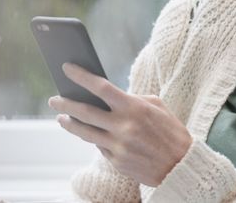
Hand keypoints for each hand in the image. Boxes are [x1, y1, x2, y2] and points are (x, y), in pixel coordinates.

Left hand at [48, 63, 191, 186]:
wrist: (182, 166)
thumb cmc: (171, 132)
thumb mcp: (157, 107)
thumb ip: (133, 99)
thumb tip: (109, 97)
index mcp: (134, 107)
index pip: (100, 87)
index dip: (81, 76)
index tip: (67, 68)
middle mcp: (123, 126)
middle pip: (85, 111)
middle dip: (65, 103)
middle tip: (54, 99)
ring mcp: (118, 146)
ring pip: (85, 132)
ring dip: (70, 124)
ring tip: (62, 118)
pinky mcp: (116, 162)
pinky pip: (99, 147)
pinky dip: (94, 139)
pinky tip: (89, 133)